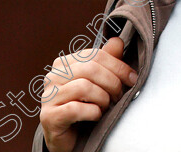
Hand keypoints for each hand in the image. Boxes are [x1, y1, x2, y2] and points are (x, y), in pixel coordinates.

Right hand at [39, 37, 137, 151]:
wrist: (68, 139)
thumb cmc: (84, 108)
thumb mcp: (98, 82)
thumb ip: (106, 61)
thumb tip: (117, 41)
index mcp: (64, 64)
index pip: (95, 55)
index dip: (118, 66)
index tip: (132, 78)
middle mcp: (53, 76)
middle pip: (91, 68)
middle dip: (112, 82)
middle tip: (120, 96)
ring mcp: (48, 96)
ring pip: (84, 87)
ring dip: (103, 99)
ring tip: (107, 107)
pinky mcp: (49, 116)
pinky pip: (76, 108)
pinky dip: (93, 112)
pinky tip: (96, 116)